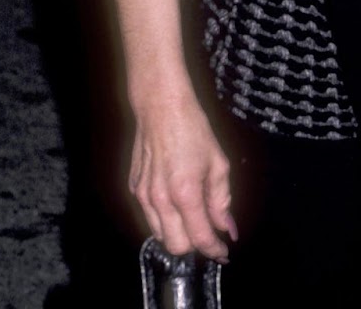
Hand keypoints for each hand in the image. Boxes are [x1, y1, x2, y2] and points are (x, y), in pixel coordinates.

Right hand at [129, 88, 235, 260]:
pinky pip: (150, 217)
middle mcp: (160, 200)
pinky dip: (165, 218)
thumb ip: (221, 200)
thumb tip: (227, 228)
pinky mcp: (134, 189)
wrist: (161, 108)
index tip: (224, 253)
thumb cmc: (193, 130)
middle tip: (210, 230)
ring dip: (178, 233)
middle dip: (195, 244)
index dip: (214, 250)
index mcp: (185, 193)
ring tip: (193, 213)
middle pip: (176, 246)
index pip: (200, 238)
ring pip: (160, 235)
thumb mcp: (218, 162)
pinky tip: (176, 199)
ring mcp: (143, 196)